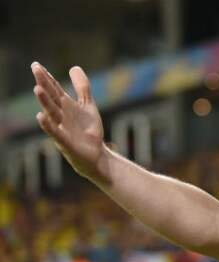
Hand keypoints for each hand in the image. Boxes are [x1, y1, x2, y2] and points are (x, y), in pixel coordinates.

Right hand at [31, 62, 108, 183]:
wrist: (96, 155)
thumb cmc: (87, 130)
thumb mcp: (87, 106)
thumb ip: (82, 88)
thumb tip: (74, 67)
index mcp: (66, 106)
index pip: (54, 89)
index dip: (47, 78)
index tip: (36, 64)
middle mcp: (61, 116)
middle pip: (51, 98)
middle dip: (44, 84)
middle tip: (35, 69)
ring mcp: (62, 128)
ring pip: (51, 113)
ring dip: (44, 102)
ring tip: (37, 88)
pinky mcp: (65, 142)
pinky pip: (55, 132)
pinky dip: (47, 125)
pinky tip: (40, 116)